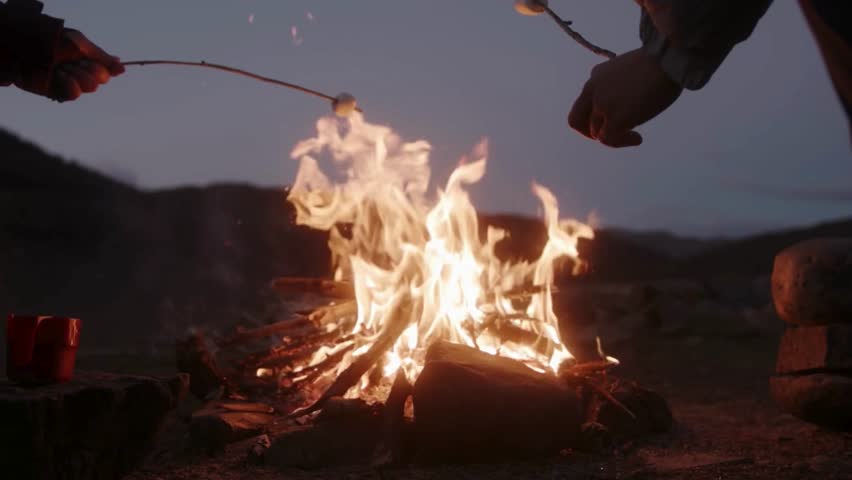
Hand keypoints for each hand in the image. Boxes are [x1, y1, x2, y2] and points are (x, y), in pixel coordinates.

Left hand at [15, 29, 124, 101]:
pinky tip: (58, 75)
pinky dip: (69, 84)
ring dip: (77, 75)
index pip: (105, 72)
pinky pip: (74, 94)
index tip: (85, 58)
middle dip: (87, 69)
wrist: (29, 48)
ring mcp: (69, 83)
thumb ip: (102, 58)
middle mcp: (79, 73)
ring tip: (61, 66)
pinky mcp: (58, 92)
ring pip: (90, 87)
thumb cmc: (53, 41)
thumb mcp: (82, 45)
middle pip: (99, 80)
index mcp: (85, 60)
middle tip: (71, 60)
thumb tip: (123, 68)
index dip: (99, 67)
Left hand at [568, 48, 682, 147]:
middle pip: (576, 120)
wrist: (668, 58)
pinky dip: (621, 142)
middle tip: (609, 135)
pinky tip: (638, 139)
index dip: (595, 114)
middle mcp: (593, 90)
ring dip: (614, 137)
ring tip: (635, 135)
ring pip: (595, 132)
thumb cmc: (660, 62)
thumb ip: (618, 86)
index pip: (585, 102)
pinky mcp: (616, 118)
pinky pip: (608, 139)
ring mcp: (603, 104)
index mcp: (596, 76)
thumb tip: (626, 103)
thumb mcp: (629, 70)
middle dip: (589, 131)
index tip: (611, 118)